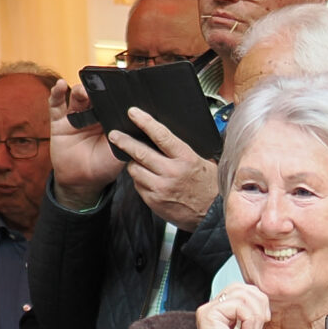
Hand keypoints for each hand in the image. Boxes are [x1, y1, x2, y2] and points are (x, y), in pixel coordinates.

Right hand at [48, 78, 123, 206]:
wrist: (83, 181)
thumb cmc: (104, 166)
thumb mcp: (120, 151)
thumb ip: (126, 136)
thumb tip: (136, 121)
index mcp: (110, 119)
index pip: (111, 101)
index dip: (113, 94)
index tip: (118, 86)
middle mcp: (93, 115)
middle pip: (94, 96)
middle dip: (96, 90)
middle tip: (100, 89)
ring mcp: (76, 117)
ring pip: (77, 97)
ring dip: (80, 90)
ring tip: (83, 92)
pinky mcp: (59, 121)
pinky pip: (56, 104)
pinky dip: (56, 93)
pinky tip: (60, 85)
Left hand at [115, 109, 219, 229]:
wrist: (213, 215)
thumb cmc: (209, 187)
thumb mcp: (203, 162)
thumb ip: (182, 151)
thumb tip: (163, 137)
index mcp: (186, 159)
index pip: (161, 135)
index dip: (144, 122)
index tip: (133, 113)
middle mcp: (172, 172)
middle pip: (140, 152)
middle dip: (124, 141)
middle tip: (115, 135)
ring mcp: (161, 188)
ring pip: (135, 170)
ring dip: (134, 164)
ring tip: (139, 163)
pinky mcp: (154, 201)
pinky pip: (138, 186)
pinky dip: (140, 181)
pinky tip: (149, 180)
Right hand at [197, 284, 265, 328]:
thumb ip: (253, 315)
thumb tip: (262, 300)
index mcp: (223, 313)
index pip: (244, 290)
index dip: (259, 301)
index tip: (263, 321)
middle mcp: (214, 309)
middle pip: (243, 287)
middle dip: (260, 304)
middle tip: (259, 327)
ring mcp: (210, 310)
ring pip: (242, 293)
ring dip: (255, 314)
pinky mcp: (209, 315)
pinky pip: (238, 304)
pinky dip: (249, 319)